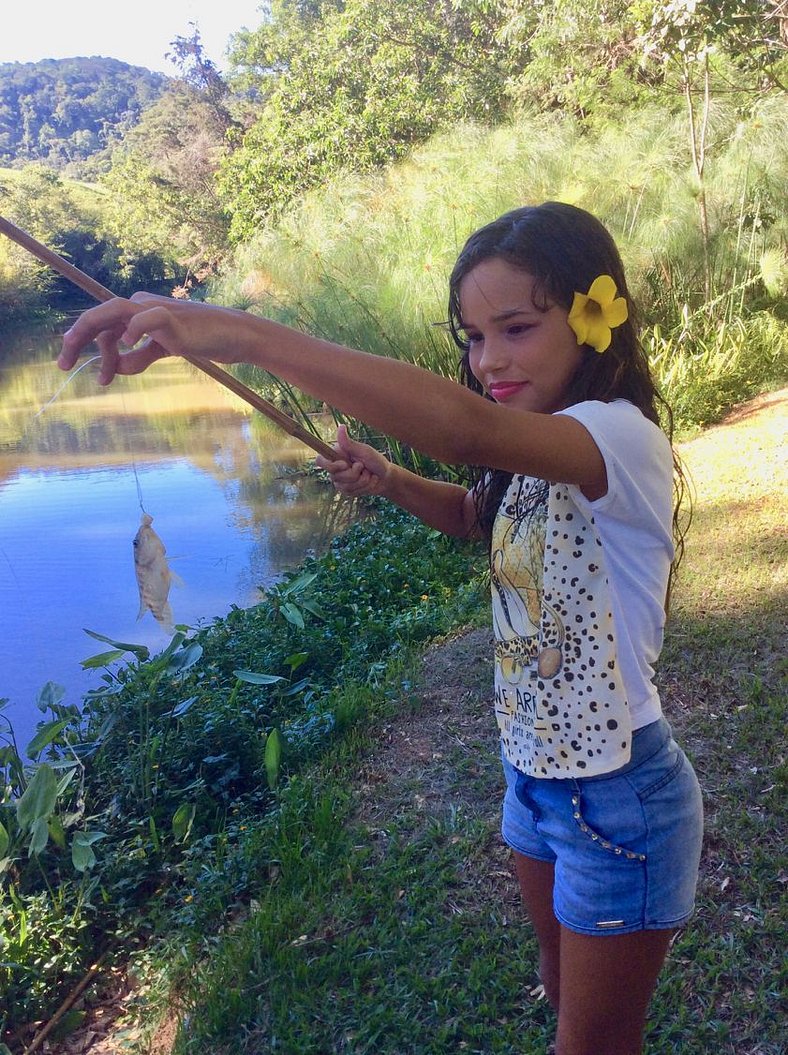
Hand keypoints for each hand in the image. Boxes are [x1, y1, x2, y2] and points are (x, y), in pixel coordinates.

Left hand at [58, 293, 247, 385]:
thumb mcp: (163, 350)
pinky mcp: (172, 318)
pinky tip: (127, 344)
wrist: (232, 335)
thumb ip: (139, 357)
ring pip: (113, 310)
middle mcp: (141, 304)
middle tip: (63, 364)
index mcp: (137, 311)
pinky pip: (146, 317)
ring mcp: (156, 308)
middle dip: (76, 338)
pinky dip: (133, 328)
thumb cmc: (200, 339)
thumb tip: (116, 367)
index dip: (90, 351)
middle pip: (98, 316)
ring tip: (83, 355)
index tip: (94, 376)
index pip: (103, 328)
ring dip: (92, 332)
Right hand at [314, 425, 391, 497]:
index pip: (320, 460)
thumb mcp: (364, 450)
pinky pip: (351, 492)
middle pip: (335, 475)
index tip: (345, 464)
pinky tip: (368, 482)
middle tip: (363, 466)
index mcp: (337, 455)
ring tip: (368, 474)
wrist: (385, 477)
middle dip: (354, 474)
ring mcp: (340, 480)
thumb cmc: (376, 460)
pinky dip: (364, 487)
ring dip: (362, 480)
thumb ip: (349, 443)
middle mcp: (335, 467)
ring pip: (345, 485)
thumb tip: (341, 426)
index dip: (331, 465)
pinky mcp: (346, 490)